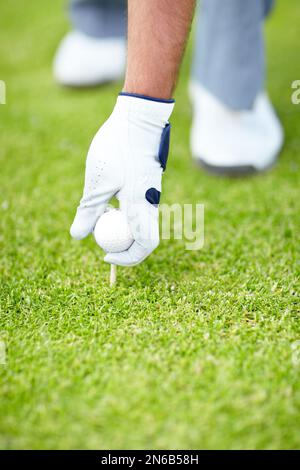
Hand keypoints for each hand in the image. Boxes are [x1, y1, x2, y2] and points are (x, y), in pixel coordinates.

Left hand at [70, 93, 173, 265]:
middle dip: (122, 244)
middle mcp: (151, 203)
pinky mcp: (147, 184)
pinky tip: (108, 198)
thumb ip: (89, 211)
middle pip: (142, 237)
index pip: (144, 245)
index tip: (106, 257)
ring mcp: (150, 193)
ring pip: (139, 222)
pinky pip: (138, 208)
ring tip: (100, 213)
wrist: (137, 119)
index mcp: (142, 207)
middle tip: (99, 238)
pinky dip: (123, 212)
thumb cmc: (117, 149)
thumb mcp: (97, 183)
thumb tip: (78, 236)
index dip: (126, 258)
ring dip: (120, 226)